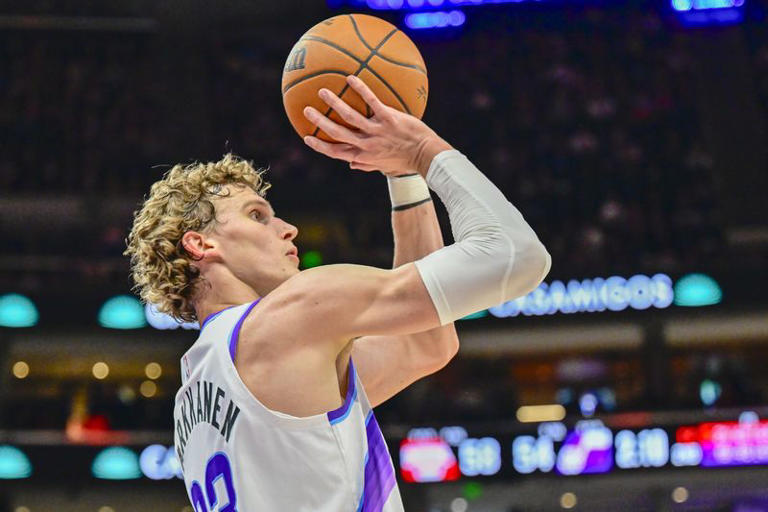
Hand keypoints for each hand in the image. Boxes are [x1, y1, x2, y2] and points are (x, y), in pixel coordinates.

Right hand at [302, 75, 451, 177]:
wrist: (425, 155)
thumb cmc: (406, 161)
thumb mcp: (384, 167)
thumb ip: (367, 164)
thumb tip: (351, 165)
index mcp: (364, 155)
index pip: (336, 152)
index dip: (320, 146)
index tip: (307, 137)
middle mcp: (367, 144)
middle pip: (337, 134)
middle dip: (320, 122)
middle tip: (306, 110)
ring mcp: (377, 131)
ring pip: (350, 117)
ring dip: (335, 104)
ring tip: (322, 91)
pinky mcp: (389, 119)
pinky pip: (372, 102)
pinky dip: (361, 90)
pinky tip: (351, 78)